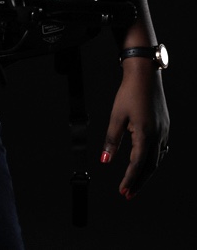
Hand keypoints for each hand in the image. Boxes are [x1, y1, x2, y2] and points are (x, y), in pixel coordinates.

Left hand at [99, 58, 169, 198]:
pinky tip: (146, 162)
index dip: (129, 179)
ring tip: (135, 182)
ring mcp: (164, 131)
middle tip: (128, 194)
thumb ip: (111, 139)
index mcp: (146, 135)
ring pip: (157, 159)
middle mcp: (158, 136)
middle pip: (150, 166)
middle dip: (138, 181)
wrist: (145, 74)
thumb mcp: (116, 116)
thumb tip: (104, 160)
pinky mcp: (164, 126)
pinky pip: (160, 149)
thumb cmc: (129, 92)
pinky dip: (152, 160)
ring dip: (146, 172)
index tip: (122, 191)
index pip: (137, 164)